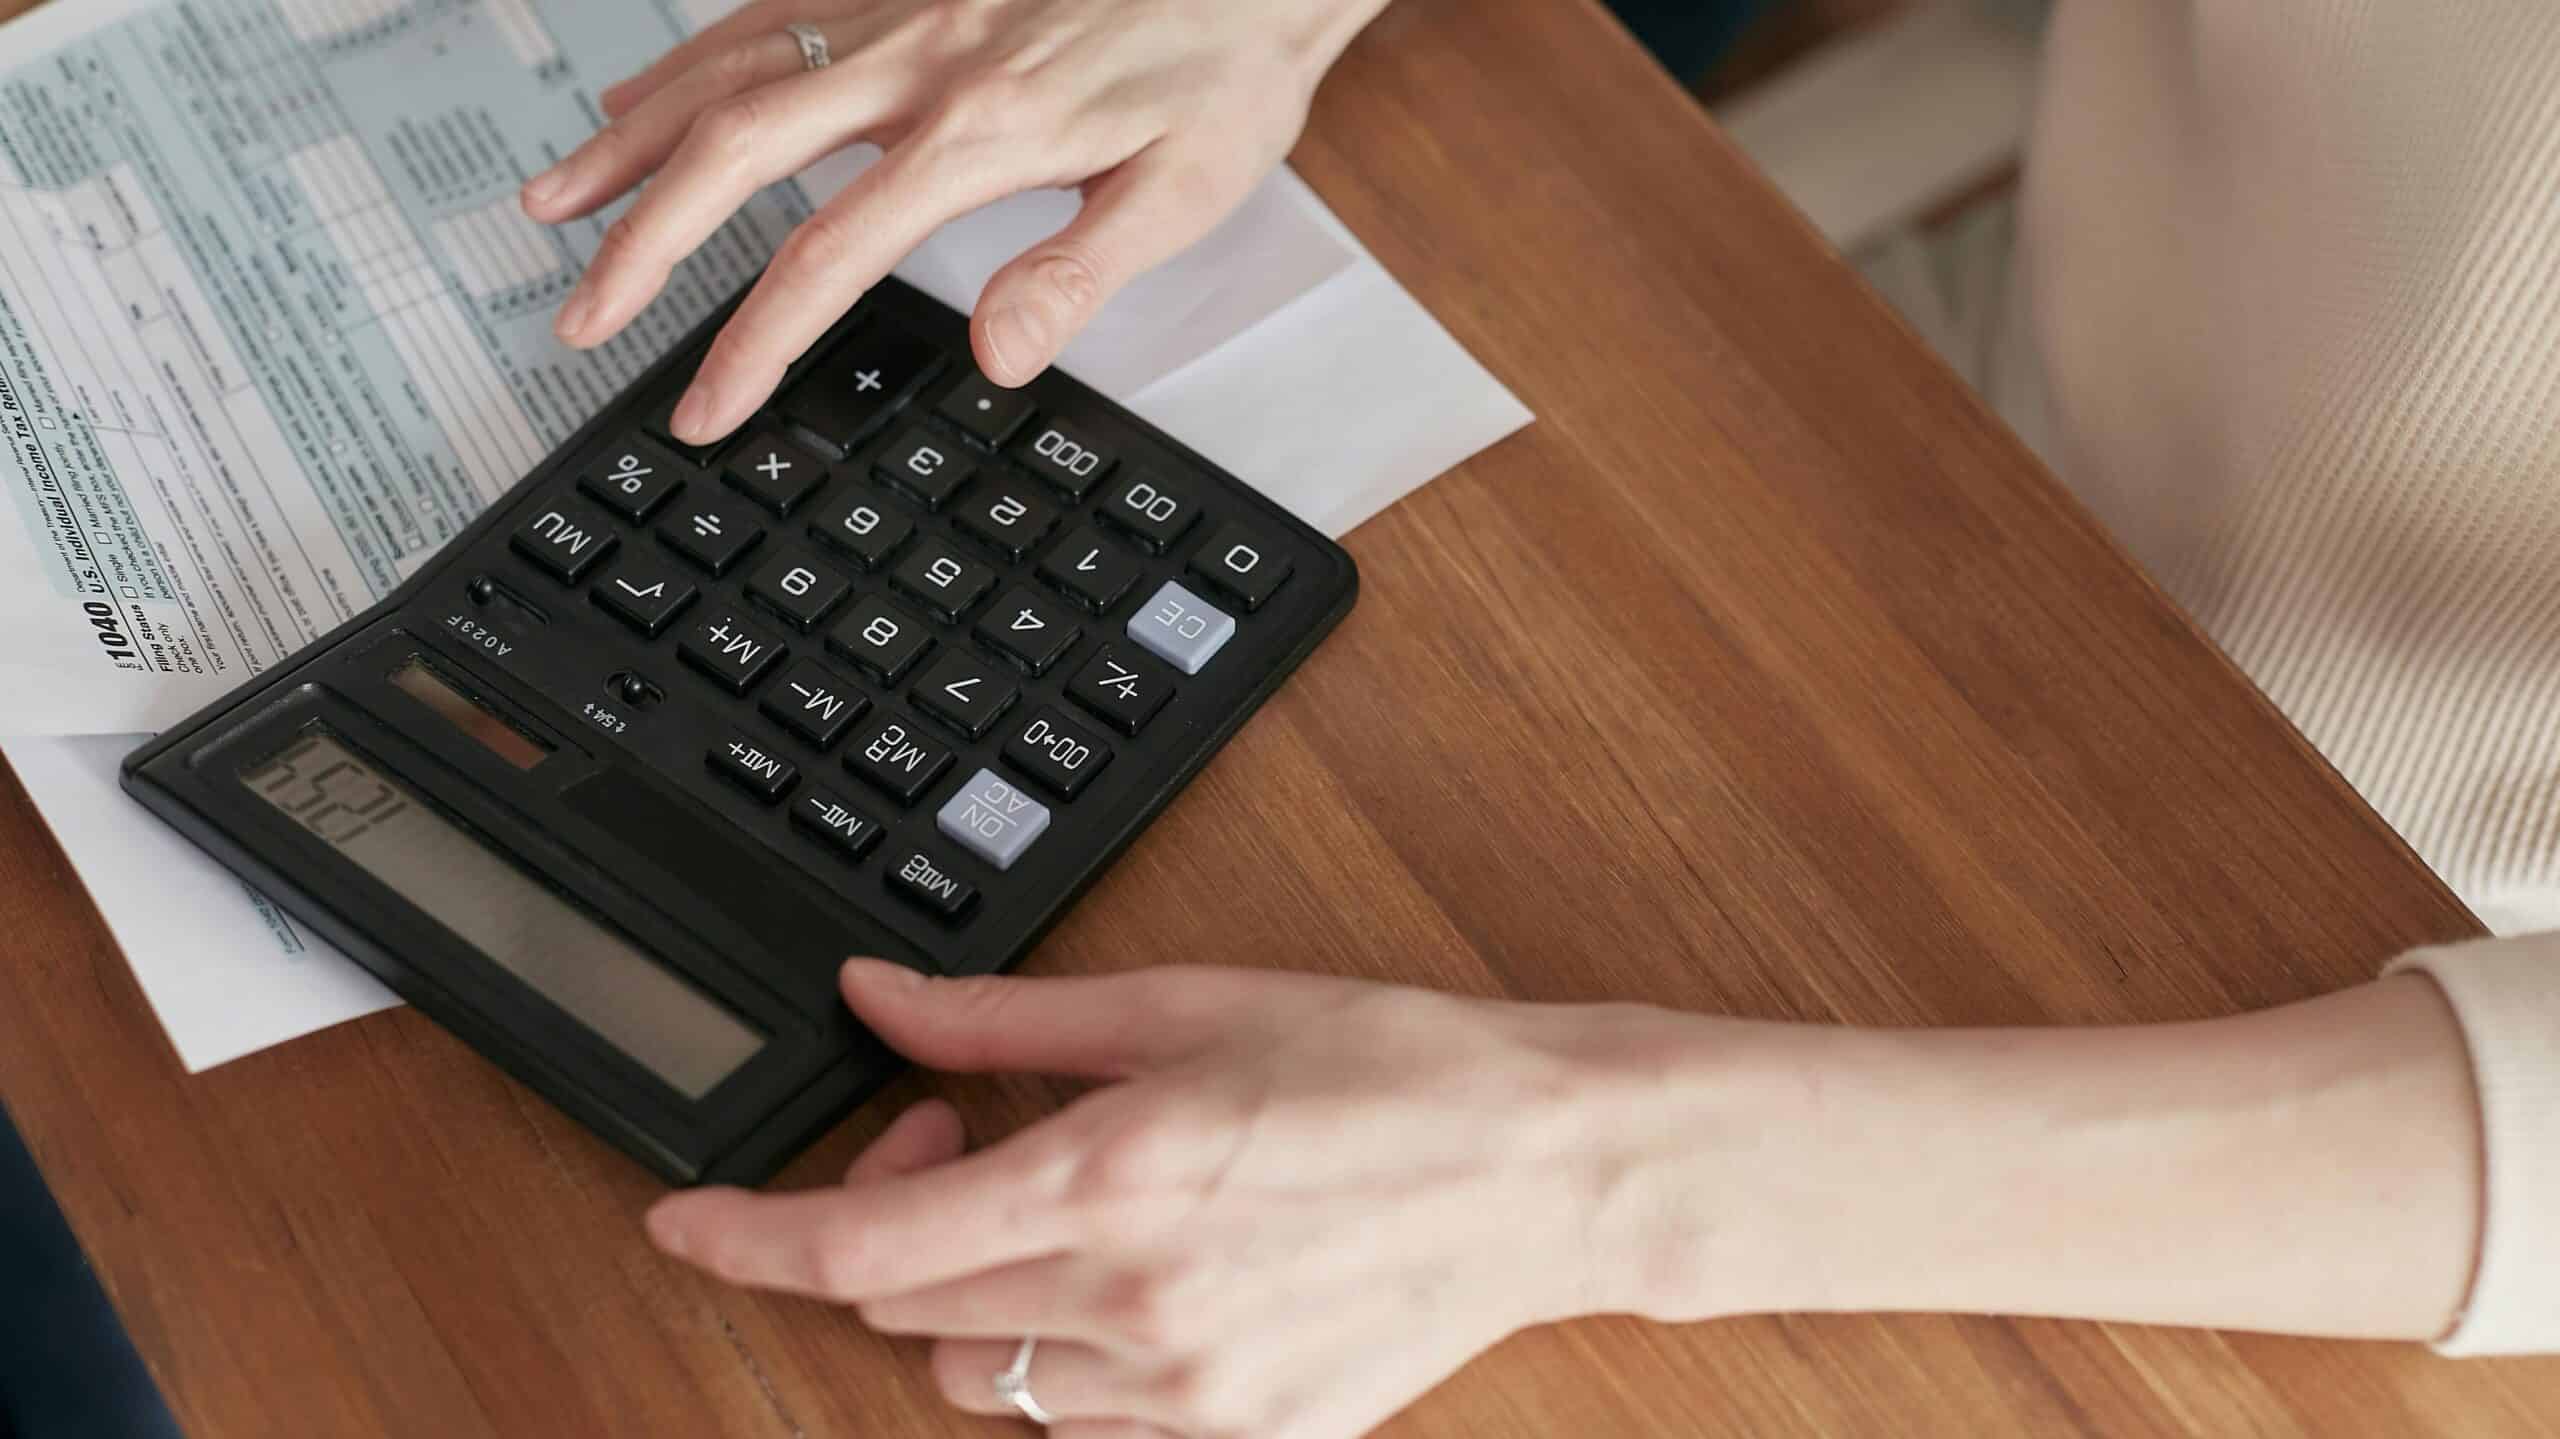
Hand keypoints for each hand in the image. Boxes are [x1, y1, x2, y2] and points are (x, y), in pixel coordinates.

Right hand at [521, 0, 1389, 445]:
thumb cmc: (1226, 70)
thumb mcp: (1185, 190)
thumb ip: (1078, 273)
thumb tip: (996, 357)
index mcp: (979, 133)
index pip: (827, 256)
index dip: (752, 344)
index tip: (704, 411)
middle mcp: (918, 60)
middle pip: (736, 151)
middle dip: (642, 243)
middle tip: (578, 318)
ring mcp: (901, 8)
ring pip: (729, 67)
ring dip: (631, 140)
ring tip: (551, 204)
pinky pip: (766, 8)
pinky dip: (689, 57)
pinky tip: (640, 95)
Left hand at [645, 961, 1688, 1437]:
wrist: (1542, 1170)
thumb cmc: (1385, 1069)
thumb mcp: (1181, 1006)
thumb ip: (1002, 1018)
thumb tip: (876, 1001)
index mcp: (1105, 1181)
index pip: (855, 1251)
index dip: (743, 1241)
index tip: (685, 1223)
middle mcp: (1129, 1306)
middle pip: (905, 1312)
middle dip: (889, 1224)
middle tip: (956, 1136)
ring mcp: (1183, 1393)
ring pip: (979, 1379)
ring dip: (974, 1297)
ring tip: (1059, 1212)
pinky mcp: (1236, 1437)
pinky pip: (1078, 1424)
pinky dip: (1060, 1355)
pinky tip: (1132, 1281)